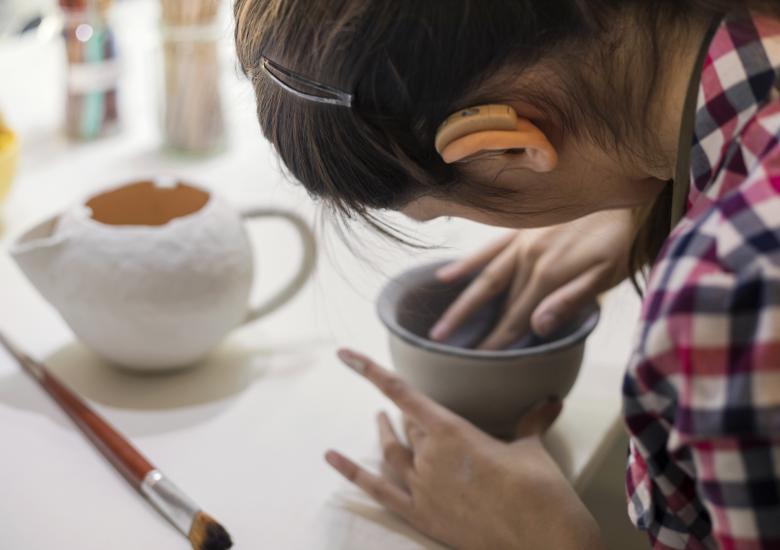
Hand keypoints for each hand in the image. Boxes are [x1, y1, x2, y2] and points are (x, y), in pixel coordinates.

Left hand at [326, 349, 604, 549]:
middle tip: (415, 410)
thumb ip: (532, 422)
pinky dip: (353, 474)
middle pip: (409, 427)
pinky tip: (331, 457)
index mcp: (453, 432)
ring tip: (379, 422)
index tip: (346, 354)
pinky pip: (379, 492)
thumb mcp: (533, 450)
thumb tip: (551, 401)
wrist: (544, 542)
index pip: (404, 393)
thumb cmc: (541, 492)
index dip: (370, 372)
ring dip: (385, 435)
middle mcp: (430, 457)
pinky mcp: (422, 516)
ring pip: (393, 453)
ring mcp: (422, 488)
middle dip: (410, 416)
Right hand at [430, 208, 633, 349]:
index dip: (499, 341)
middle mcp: (527, 259)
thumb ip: (570, 300)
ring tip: (438, 327)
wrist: (613, 186)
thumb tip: (537, 326)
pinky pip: (486, 249)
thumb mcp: (605, 273)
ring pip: (484, 279)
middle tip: (443, 349)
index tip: (479, 360)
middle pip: (497, 303)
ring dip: (461, 305)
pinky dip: (465, 264)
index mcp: (548, 275)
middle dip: (471, 330)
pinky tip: (445, 277)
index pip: (518, 317)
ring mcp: (519, 242)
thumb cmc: (617, 237)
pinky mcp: (518, 230)